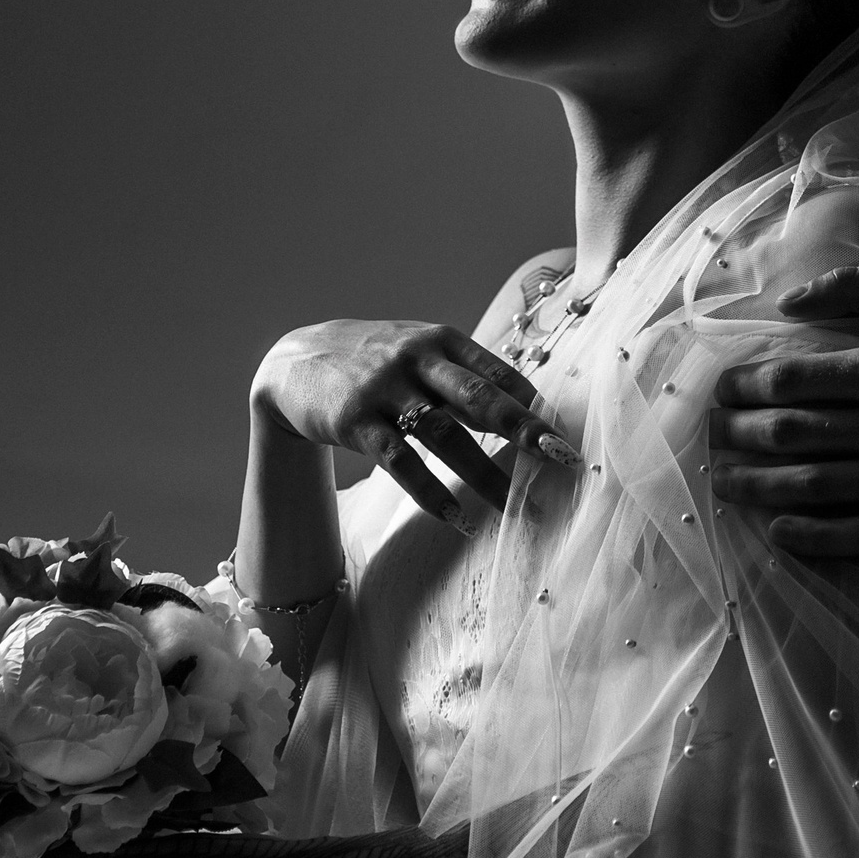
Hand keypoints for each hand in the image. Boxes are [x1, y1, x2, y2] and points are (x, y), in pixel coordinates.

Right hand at [251, 320, 542, 524]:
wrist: (295, 360)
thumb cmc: (373, 361)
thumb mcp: (418, 353)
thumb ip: (464, 377)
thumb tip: (525, 408)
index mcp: (441, 340)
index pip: (495, 371)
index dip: (531, 402)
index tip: (563, 433)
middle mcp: (416, 359)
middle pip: (478, 396)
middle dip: (522, 429)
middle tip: (560, 457)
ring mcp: (384, 389)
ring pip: (443, 434)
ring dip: (482, 473)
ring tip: (513, 507)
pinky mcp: (355, 421)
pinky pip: (399, 460)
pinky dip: (430, 491)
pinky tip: (456, 517)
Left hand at [708, 261, 858, 558]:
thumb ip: (853, 285)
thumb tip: (787, 304)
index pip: (793, 380)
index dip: (746, 385)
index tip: (722, 388)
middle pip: (793, 436)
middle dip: (739, 435)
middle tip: (711, 434)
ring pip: (816, 488)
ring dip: (759, 487)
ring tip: (724, 482)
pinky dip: (815, 537)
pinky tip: (779, 531)